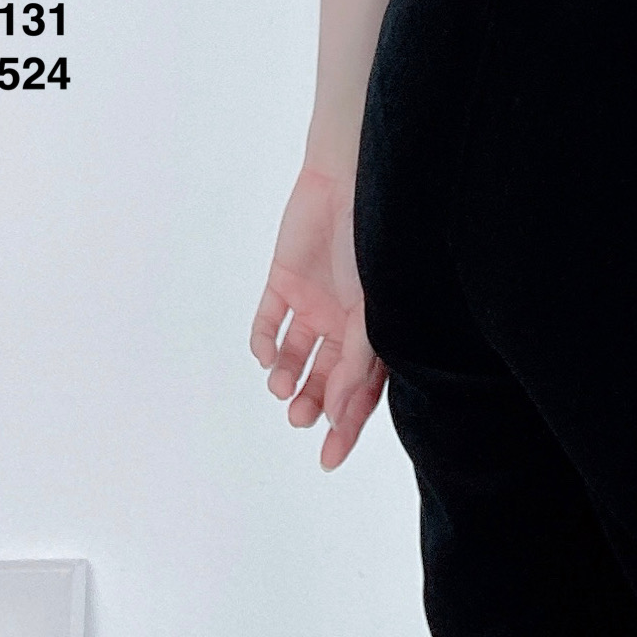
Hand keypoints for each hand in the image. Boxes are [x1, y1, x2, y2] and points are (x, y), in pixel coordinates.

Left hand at [249, 162, 386, 469]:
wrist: (347, 178)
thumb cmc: (372, 240)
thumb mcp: (372, 308)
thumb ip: (359, 361)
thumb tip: (338, 416)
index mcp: (372, 329)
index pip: (359, 390)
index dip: (345, 426)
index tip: (328, 458)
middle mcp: (342, 321)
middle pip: (324, 379)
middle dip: (311, 404)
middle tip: (298, 417)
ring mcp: (312, 301)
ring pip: (294, 356)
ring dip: (286, 378)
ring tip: (283, 385)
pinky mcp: (283, 282)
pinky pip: (268, 322)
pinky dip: (263, 343)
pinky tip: (267, 355)